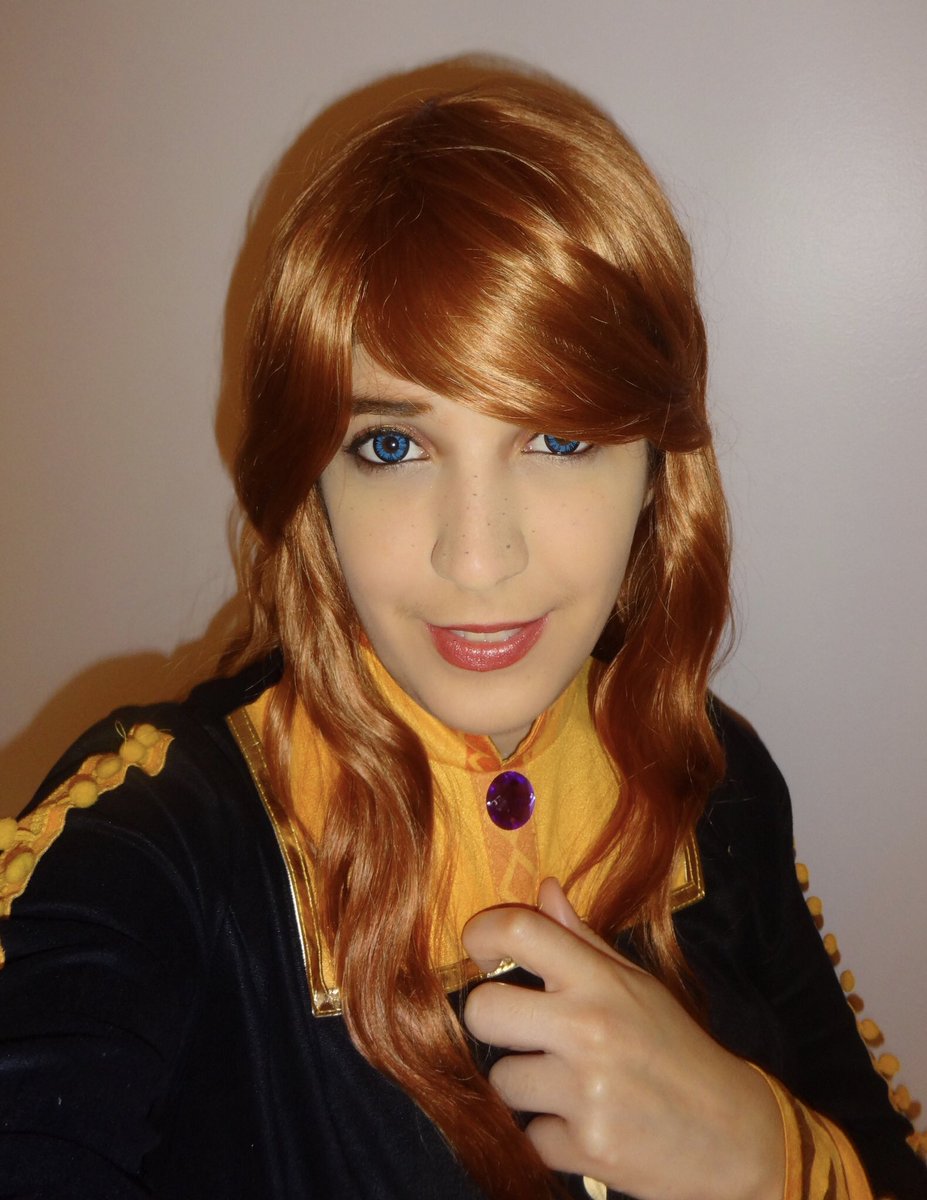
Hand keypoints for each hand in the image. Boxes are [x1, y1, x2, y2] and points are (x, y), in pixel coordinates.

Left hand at [462, 879, 783, 1199]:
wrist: (733, 1134)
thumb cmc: (676, 1048)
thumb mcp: (637, 983)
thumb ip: (583, 940)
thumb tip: (545, 890)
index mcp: (601, 981)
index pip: (519, 931)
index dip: (483, 934)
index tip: (483, 951)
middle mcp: (589, 1029)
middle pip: (483, 1010)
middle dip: (491, 1020)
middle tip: (521, 1030)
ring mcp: (587, 1092)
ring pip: (502, 1081)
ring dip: (526, 1087)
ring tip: (569, 1085)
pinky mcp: (588, 1148)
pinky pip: (532, 1135)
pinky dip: (552, 1135)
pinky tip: (586, 1123)